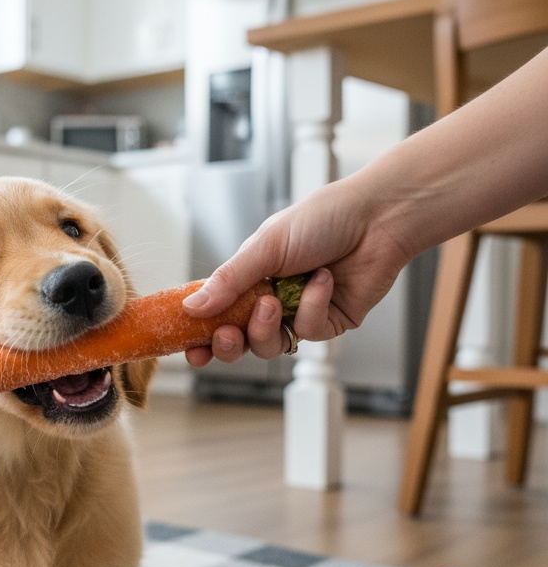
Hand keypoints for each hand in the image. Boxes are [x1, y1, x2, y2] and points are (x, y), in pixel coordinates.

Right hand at [181, 177, 410, 364]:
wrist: (377, 218)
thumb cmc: (323, 219)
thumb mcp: (264, 246)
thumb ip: (228, 280)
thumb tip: (191, 308)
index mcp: (250, 278)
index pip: (217, 315)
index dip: (202, 335)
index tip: (191, 348)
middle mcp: (272, 299)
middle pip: (240, 341)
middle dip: (230, 344)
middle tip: (227, 334)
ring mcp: (300, 313)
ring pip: (271, 345)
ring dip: (267, 328)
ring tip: (274, 302)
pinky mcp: (330, 323)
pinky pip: (309, 331)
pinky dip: (312, 306)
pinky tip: (323, 280)